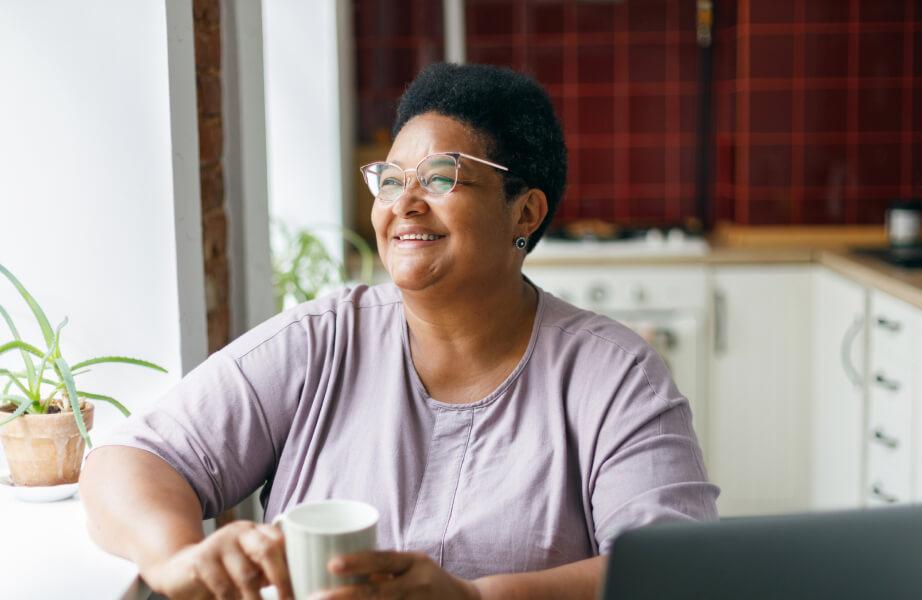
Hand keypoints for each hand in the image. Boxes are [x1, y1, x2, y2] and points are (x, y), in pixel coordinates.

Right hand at [140, 520, 293, 599]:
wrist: (176, 570)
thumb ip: (269, 572)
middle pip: (267, 550)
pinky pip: (224, 587)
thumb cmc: (223, 572)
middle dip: (282, 579)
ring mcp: (219, 543)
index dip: (294, 564)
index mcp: (257, 531)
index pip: (282, 541)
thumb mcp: (249, 568)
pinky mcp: (201, 560)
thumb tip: (300, 588)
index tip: (303, 588)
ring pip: (246, 575)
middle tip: (289, 599)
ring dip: (257, 599)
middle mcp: (240, 532)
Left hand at [307, 551, 480, 599]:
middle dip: (346, 597)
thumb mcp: (410, 566)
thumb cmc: (427, 581)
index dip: (357, 562)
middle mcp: (418, 584)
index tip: (331, 564)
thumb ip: (382, 569)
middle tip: (316, 597)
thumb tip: (337, 569)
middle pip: (379, 592)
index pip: (383, 560)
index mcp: (415, 562)